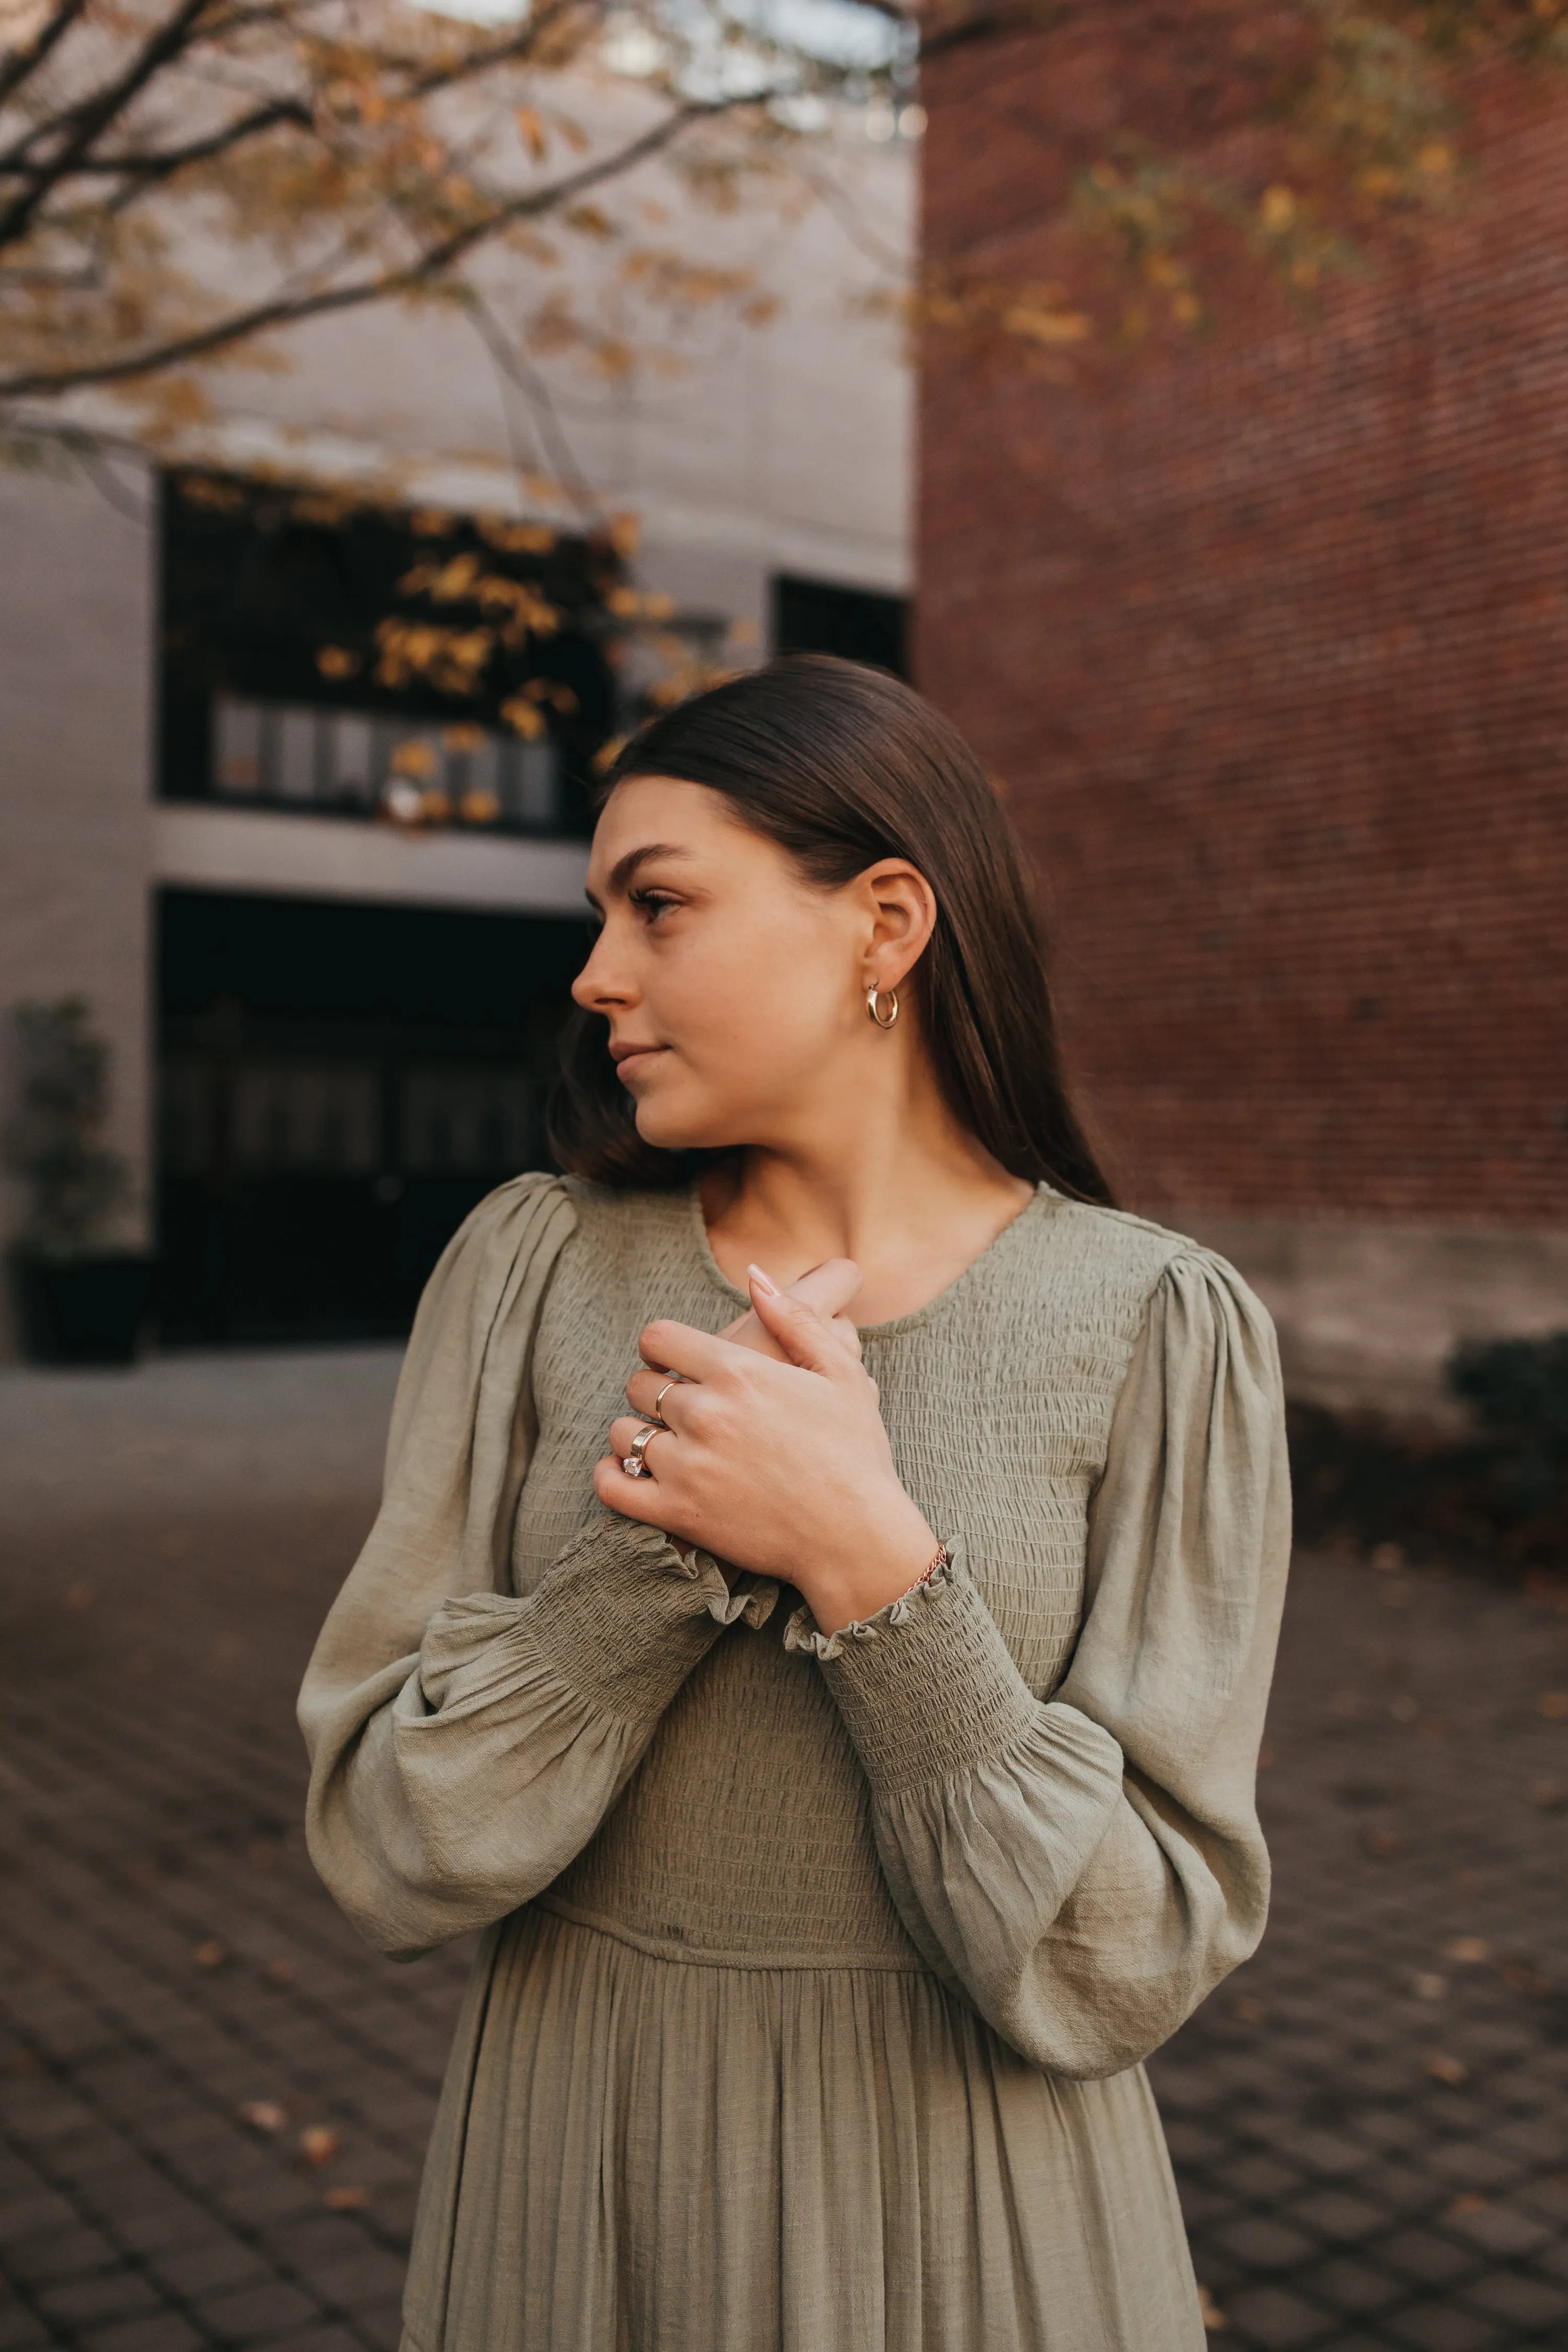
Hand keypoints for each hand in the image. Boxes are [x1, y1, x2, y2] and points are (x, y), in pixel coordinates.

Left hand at [595, 1268, 937, 1634]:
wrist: (855, 1537)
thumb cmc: (854, 1452)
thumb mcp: (839, 1373)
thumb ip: (794, 1318)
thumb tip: (754, 1275)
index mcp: (739, 1372)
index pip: (658, 1337)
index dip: (663, 1346)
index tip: (676, 1361)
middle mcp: (705, 1413)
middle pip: (638, 1383)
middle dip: (653, 1389)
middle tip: (679, 1407)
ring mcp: (687, 1465)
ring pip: (623, 1432)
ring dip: (636, 1433)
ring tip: (663, 1443)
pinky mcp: (678, 1512)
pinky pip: (613, 1485)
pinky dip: (612, 1476)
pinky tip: (631, 1473)